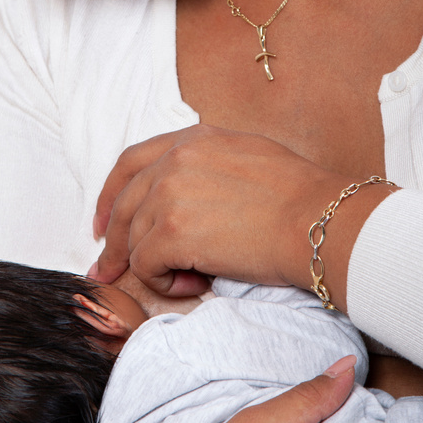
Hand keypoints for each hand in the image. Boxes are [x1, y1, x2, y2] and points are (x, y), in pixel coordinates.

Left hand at [91, 125, 368, 304]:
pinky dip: (163, 283)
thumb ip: (210, 167)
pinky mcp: (170, 230)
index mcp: (195, 139)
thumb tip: (191, 199)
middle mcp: (176, 159)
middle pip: (124, 204)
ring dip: (155, 266)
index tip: (103, 222)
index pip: (132, 162)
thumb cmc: (301, 200)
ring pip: (134, 238)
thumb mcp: (250, 158)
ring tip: (190, 278)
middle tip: (106, 269)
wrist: (320, 222)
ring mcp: (170, 193)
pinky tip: (195, 284)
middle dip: (112, 241)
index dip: (110, 195)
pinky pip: (146, 265)